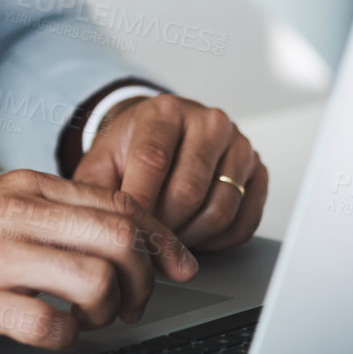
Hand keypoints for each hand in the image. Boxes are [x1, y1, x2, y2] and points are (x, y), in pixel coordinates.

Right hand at [0, 168, 198, 349]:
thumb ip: (50, 212)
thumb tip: (120, 232)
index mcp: (27, 188)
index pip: (121, 205)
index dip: (162, 241)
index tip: (180, 267)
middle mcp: (17, 216)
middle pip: (120, 240)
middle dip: (143, 280)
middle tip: (131, 304)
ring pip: (96, 281)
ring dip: (109, 312)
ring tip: (90, 321)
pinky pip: (48, 325)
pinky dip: (65, 337)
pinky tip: (52, 335)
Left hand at [73, 93, 267, 251]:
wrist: (162, 134)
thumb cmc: (131, 149)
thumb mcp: (102, 160)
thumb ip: (95, 188)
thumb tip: (94, 225)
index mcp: (165, 112)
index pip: (153, 160)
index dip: (140, 202)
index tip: (129, 229)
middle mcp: (208, 122)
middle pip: (189, 190)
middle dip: (164, 226)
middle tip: (147, 241)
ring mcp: (239, 145)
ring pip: (220, 209)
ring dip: (192, 237)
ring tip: (168, 240)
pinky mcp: (258, 172)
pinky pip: (245, 221)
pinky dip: (219, 240)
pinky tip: (196, 236)